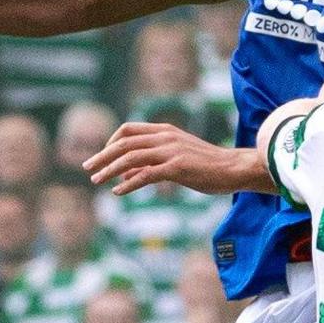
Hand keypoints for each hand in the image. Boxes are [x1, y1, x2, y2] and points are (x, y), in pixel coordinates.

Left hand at [83, 122, 259, 196]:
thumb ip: (150, 163)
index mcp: (165, 131)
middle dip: (102, 156)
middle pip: (124, 143)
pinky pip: (146, 175)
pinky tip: (118, 192)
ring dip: (109, 170)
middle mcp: (166, 137)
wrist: (236, 169)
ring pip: (130, 157)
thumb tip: (123, 173)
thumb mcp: (176, 160)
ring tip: (96, 182)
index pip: (128, 130)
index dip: (110, 143)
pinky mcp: (178, 168)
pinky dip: (128, 183)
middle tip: (87, 169)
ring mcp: (172, 151)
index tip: (101, 158)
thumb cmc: (209, 167)